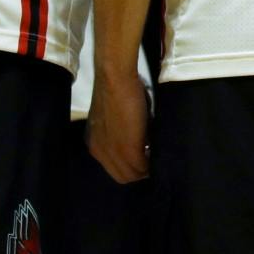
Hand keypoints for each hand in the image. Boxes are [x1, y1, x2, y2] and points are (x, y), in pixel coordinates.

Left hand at [87, 69, 150, 183]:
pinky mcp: (129, 150)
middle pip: (122, 176)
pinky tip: (159, 152)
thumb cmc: (117, 89)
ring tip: (157, 155)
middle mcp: (99, 152)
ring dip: (147, 168)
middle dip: (139, 171)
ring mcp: (113, 153)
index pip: (113, 167)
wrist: (115, 78)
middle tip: (153, 159)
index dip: (130, 165)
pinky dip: (152, 164)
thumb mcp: (115, 118)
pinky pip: (142, 167)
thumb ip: (122, 134)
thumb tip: (141, 143)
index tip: (144, 157)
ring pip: (132, 175)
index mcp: (95, 143)